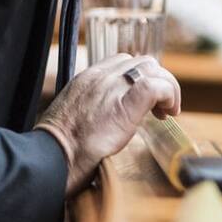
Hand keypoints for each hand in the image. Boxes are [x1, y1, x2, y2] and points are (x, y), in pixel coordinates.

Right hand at [35, 54, 181, 195]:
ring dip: (167, 87)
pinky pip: (155, 87)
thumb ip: (93, 104)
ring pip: (152, 68)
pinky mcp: (125, 106)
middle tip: (160, 108)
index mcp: (87, 78)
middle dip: (159, 80)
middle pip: (143, 62)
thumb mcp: (73, 113)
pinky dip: (169, 95)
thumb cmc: (61, 147)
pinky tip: (167, 112)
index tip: (147, 100)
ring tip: (167, 111)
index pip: (124, 61)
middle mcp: (101, 77)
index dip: (142, 77)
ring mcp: (113, 89)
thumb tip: (111, 112)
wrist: (52, 160)